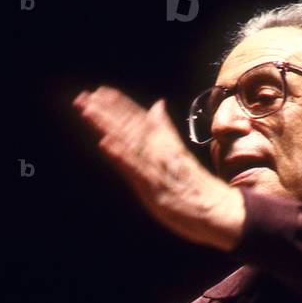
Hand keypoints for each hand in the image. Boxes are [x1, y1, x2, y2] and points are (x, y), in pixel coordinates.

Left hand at [72, 86, 245, 251]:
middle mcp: (158, 150)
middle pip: (128, 126)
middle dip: (105, 111)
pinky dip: (120, 155)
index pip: (138, 119)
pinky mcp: (154, 185)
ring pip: (127, 142)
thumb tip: (157, 105)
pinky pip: (134, 168)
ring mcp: (155, 167)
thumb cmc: (196, 188)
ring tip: (88, 111)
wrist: (217, 211)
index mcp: (163, 143)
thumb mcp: (178, 153)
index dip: (118, 105)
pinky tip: (104, 143)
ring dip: (106, 126)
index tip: (100, 91)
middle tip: (84, 97)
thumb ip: (164, 129)